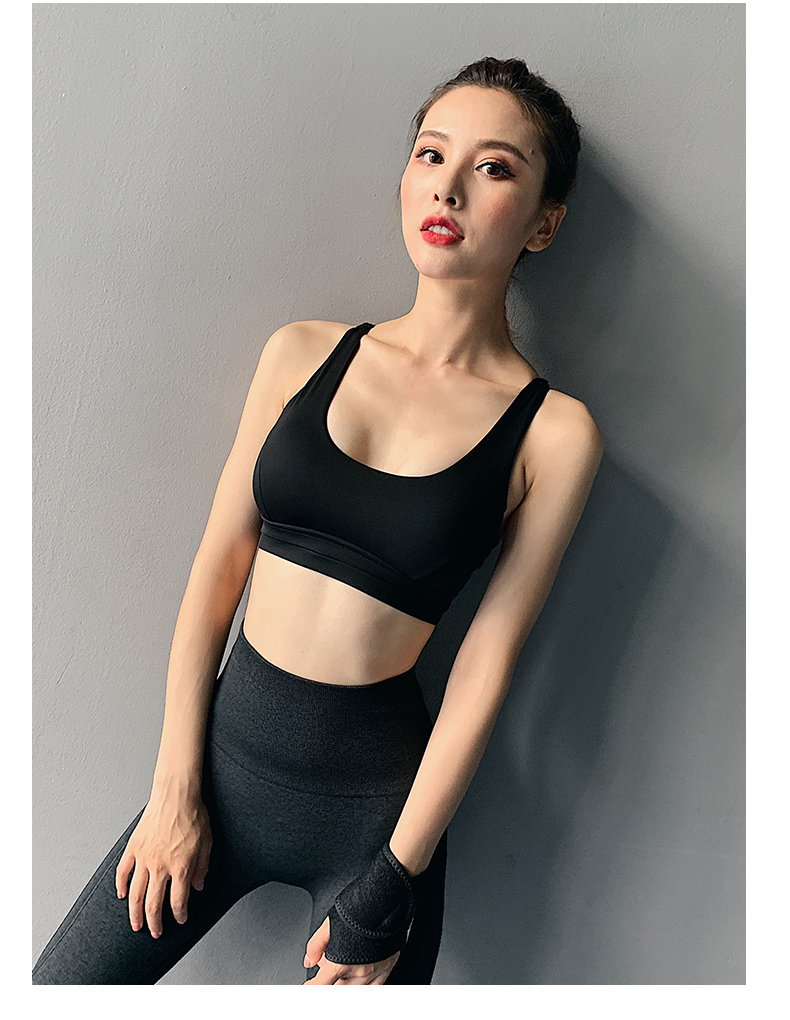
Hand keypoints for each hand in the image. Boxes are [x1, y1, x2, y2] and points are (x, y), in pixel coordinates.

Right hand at [115, 791, 212, 937]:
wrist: (176, 795)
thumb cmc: (194, 815)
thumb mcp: (207, 843)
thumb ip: (202, 867)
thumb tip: (198, 886)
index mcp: (181, 867)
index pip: (178, 901)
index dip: (179, 915)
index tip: (180, 920)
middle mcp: (161, 867)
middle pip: (154, 904)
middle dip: (155, 923)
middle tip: (155, 933)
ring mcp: (144, 858)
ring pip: (136, 894)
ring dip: (135, 913)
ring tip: (136, 925)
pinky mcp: (134, 848)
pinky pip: (123, 872)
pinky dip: (120, 886)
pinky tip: (121, 895)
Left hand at [302, 916, 400, 984]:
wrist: (387, 901)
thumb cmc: (360, 908)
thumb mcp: (330, 923)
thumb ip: (316, 945)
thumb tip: (309, 961)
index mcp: (340, 963)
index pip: (319, 987)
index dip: (310, 988)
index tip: (309, 985)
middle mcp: (357, 973)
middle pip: (336, 989)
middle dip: (328, 981)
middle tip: (327, 967)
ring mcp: (373, 973)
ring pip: (353, 990)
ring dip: (344, 983)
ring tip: (344, 966)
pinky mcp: (386, 969)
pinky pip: (373, 988)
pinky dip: (363, 985)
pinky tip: (358, 976)